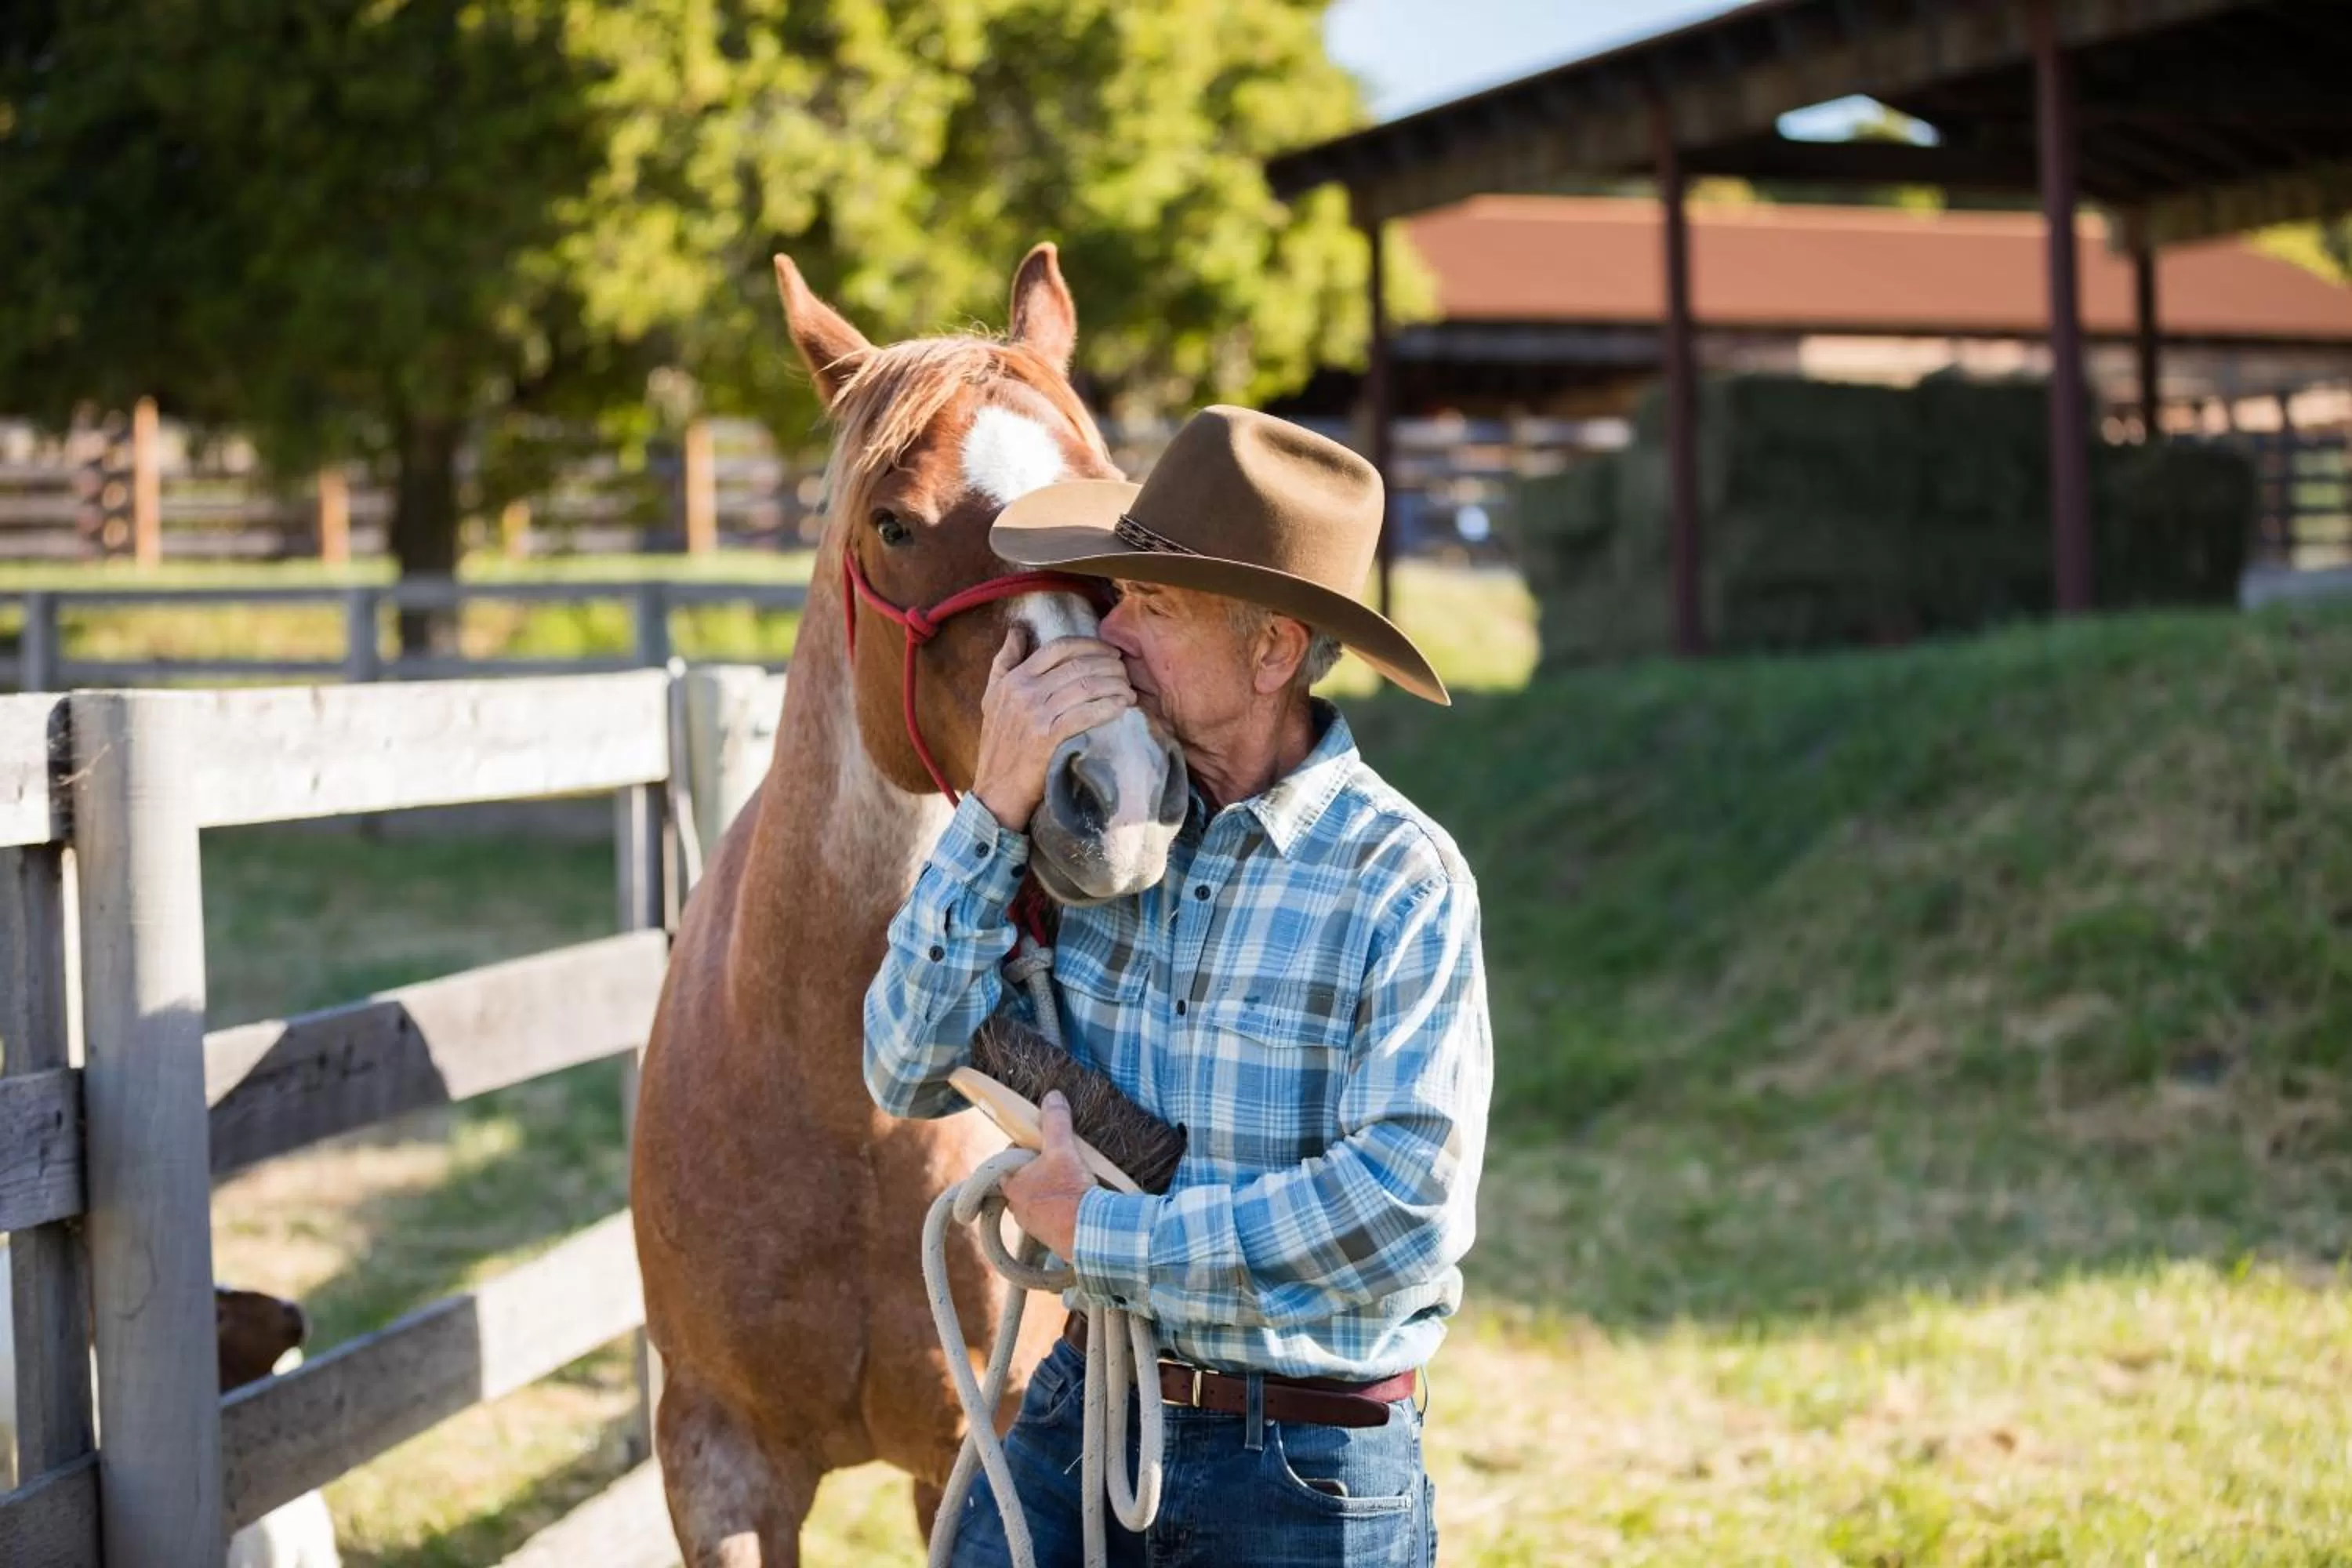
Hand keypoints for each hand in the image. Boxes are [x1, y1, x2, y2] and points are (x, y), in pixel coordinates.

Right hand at [971, 630, 1133, 830]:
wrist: (996, 788)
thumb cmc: (998, 743)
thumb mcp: (991, 696)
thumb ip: (1004, 661)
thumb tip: (1017, 630)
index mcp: (1014, 678)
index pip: (1059, 648)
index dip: (1090, 645)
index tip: (1110, 652)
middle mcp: (1024, 692)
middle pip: (1077, 666)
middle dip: (1108, 665)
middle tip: (1125, 672)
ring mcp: (1035, 715)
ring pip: (1085, 687)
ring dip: (1114, 685)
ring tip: (1129, 690)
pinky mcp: (1047, 738)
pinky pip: (1085, 714)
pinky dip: (1108, 707)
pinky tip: (1122, 706)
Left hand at [1002, 1091, 1096, 1259]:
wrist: (1089, 1233)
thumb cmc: (1070, 1191)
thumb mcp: (1064, 1149)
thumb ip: (1055, 1122)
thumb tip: (1052, 1096)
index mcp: (1011, 1185)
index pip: (1010, 1159)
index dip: (1026, 1148)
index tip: (1043, 1144)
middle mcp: (1016, 1207)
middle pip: (1024, 1179)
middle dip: (1040, 1171)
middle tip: (1061, 1163)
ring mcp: (1032, 1225)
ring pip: (1037, 1200)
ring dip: (1050, 1191)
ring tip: (1072, 1183)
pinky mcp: (1049, 1238)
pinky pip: (1050, 1218)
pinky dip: (1061, 1210)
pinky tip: (1077, 1204)